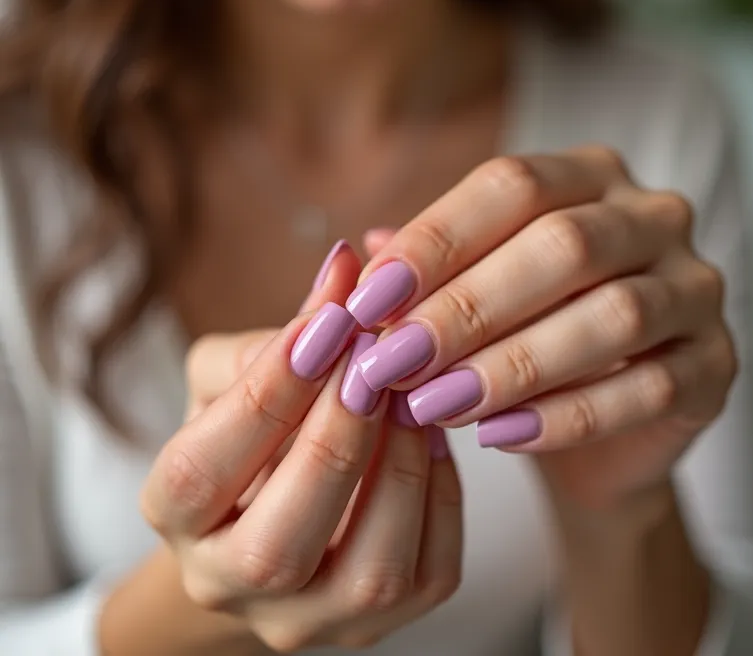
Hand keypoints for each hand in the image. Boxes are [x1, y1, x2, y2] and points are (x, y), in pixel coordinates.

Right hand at [141, 248, 461, 652]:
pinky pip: (428, 570)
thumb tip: (347, 266)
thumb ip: (282, 330)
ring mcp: (306, 618)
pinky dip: (440, 491)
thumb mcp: (235, 378)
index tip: (327, 323)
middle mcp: (229, 586)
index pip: (201, 471)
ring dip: (400, 465)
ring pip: (367, 572)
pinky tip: (434, 432)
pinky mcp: (377, 623)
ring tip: (413, 389)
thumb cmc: (250, 435)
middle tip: (377, 355)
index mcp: (177, 519)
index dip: (267, 393)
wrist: (270, 514)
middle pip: (276, 544)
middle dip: (335, 436)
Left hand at [349, 147, 736, 509]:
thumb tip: (361, 258)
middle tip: (393, 361)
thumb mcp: (474, 286)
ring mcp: (696, 287)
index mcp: (588, 175)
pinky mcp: (717, 363)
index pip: (511, 185)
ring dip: (510, 365)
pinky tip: (499, 435)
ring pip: (611, 316)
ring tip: (434, 404)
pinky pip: (650, 388)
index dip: (435, 239)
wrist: (597, 419)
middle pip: (562, 246)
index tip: (367, 298)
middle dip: (465, 308)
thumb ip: (430, 268)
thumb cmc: (521, 331)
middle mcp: (652, 216)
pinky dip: (567, 416)